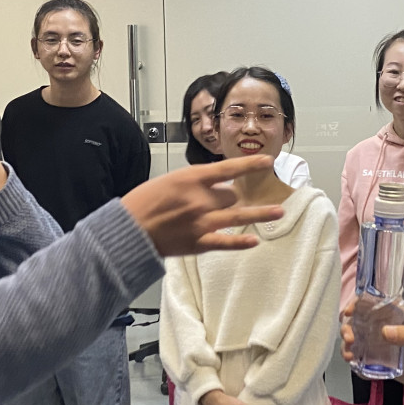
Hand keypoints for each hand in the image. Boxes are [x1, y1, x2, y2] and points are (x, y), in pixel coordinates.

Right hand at [120, 155, 282, 255]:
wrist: (125, 231)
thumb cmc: (141, 204)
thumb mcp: (167, 181)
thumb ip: (193, 183)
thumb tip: (214, 185)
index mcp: (190, 180)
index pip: (228, 169)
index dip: (250, 165)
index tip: (269, 161)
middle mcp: (200, 199)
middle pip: (231, 195)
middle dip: (228, 198)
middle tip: (215, 203)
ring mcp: (201, 222)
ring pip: (238, 215)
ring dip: (260, 213)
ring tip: (278, 211)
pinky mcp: (198, 242)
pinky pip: (225, 242)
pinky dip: (241, 242)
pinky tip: (255, 241)